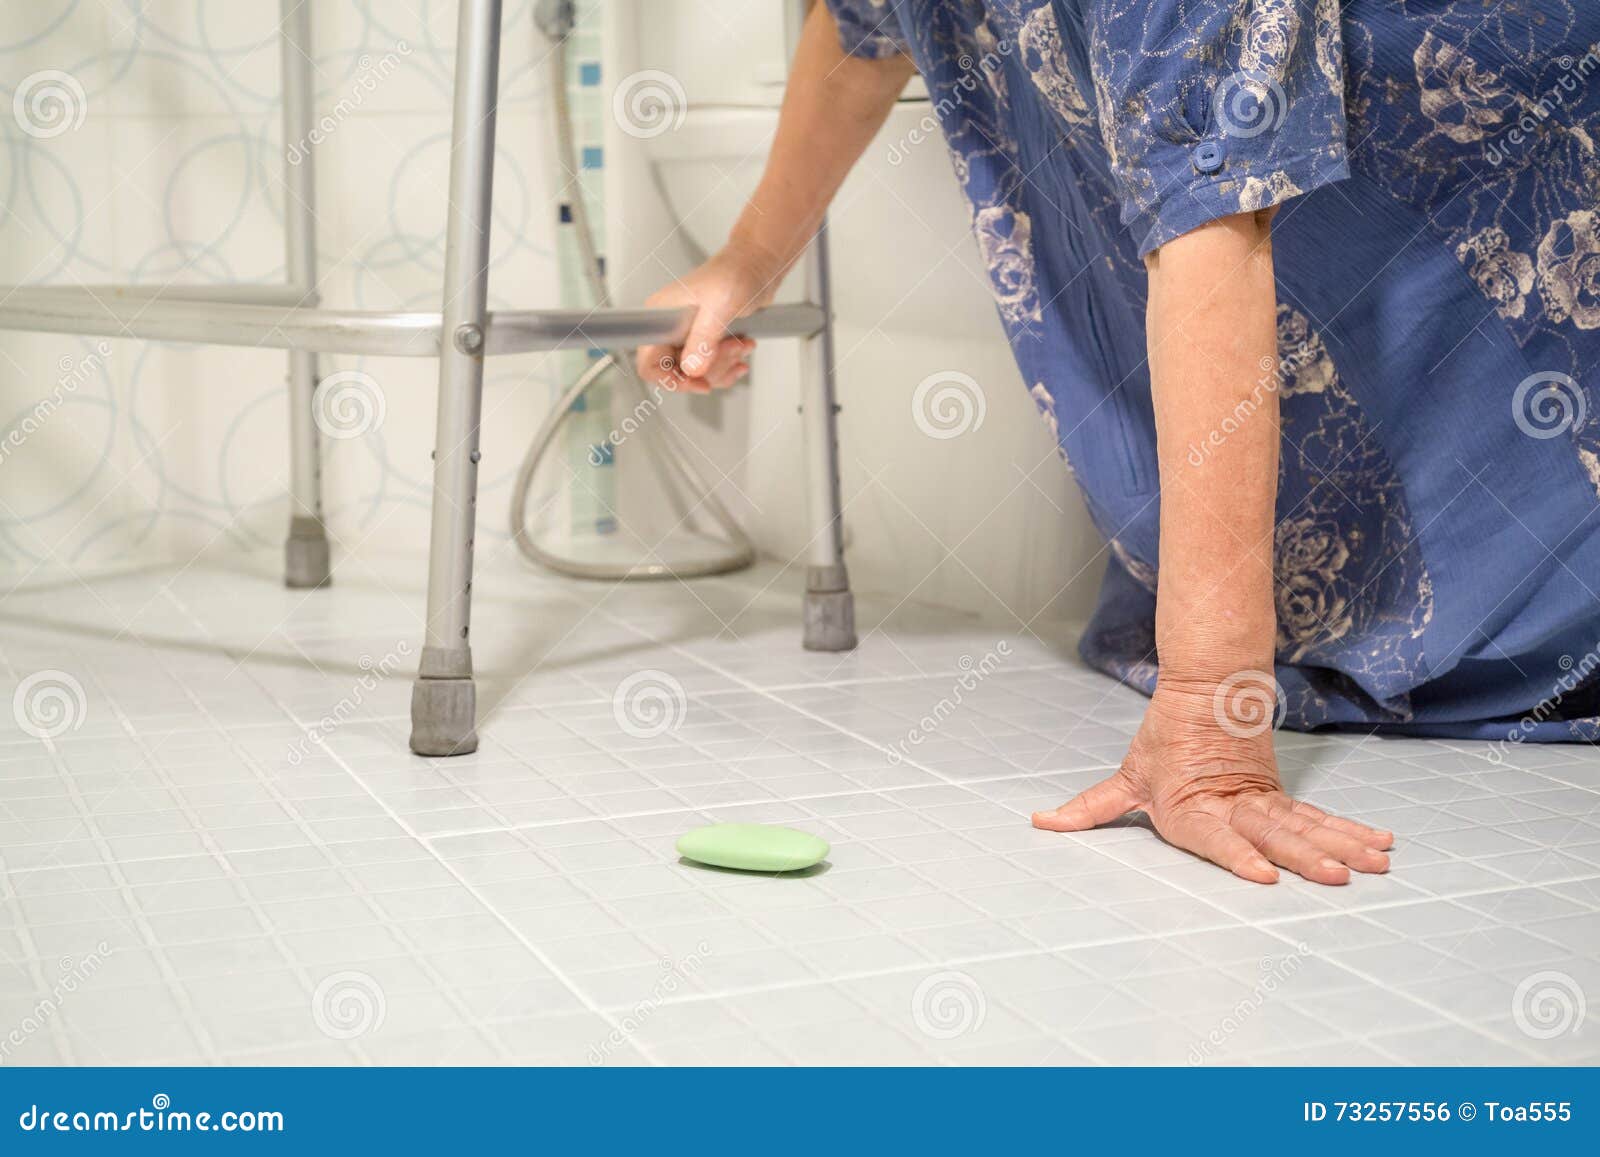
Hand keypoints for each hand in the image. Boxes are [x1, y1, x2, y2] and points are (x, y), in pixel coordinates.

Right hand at [635, 243, 777, 394]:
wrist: (755, 266)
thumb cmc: (735, 274)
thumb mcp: (719, 307)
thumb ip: (703, 339)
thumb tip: (692, 369)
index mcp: (660, 316)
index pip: (648, 362)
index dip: (670, 378)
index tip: (697, 381)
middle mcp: (669, 327)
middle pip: (677, 371)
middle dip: (709, 369)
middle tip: (731, 350)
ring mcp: (686, 335)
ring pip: (696, 372)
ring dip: (723, 365)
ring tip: (740, 345)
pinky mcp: (703, 339)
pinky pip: (709, 367)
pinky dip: (728, 365)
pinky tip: (740, 350)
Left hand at [1031, 679, 1392, 883]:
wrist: (1206, 687)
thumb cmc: (1165, 738)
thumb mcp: (1126, 776)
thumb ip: (1090, 809)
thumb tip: (1042, 822)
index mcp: (1191, 807)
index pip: (1215, 837)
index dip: (1237, 857)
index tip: (1265, 876)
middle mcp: (1232, 806)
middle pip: (1272, 835)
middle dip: (1306, 858)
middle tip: (1337, 878)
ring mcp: (1262, 799)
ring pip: (1305, 825)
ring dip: (1341, 846)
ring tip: (1374, 866)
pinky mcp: (1282, 794)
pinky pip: (1320, 816)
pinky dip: (1350, 830)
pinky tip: (1381, 845)